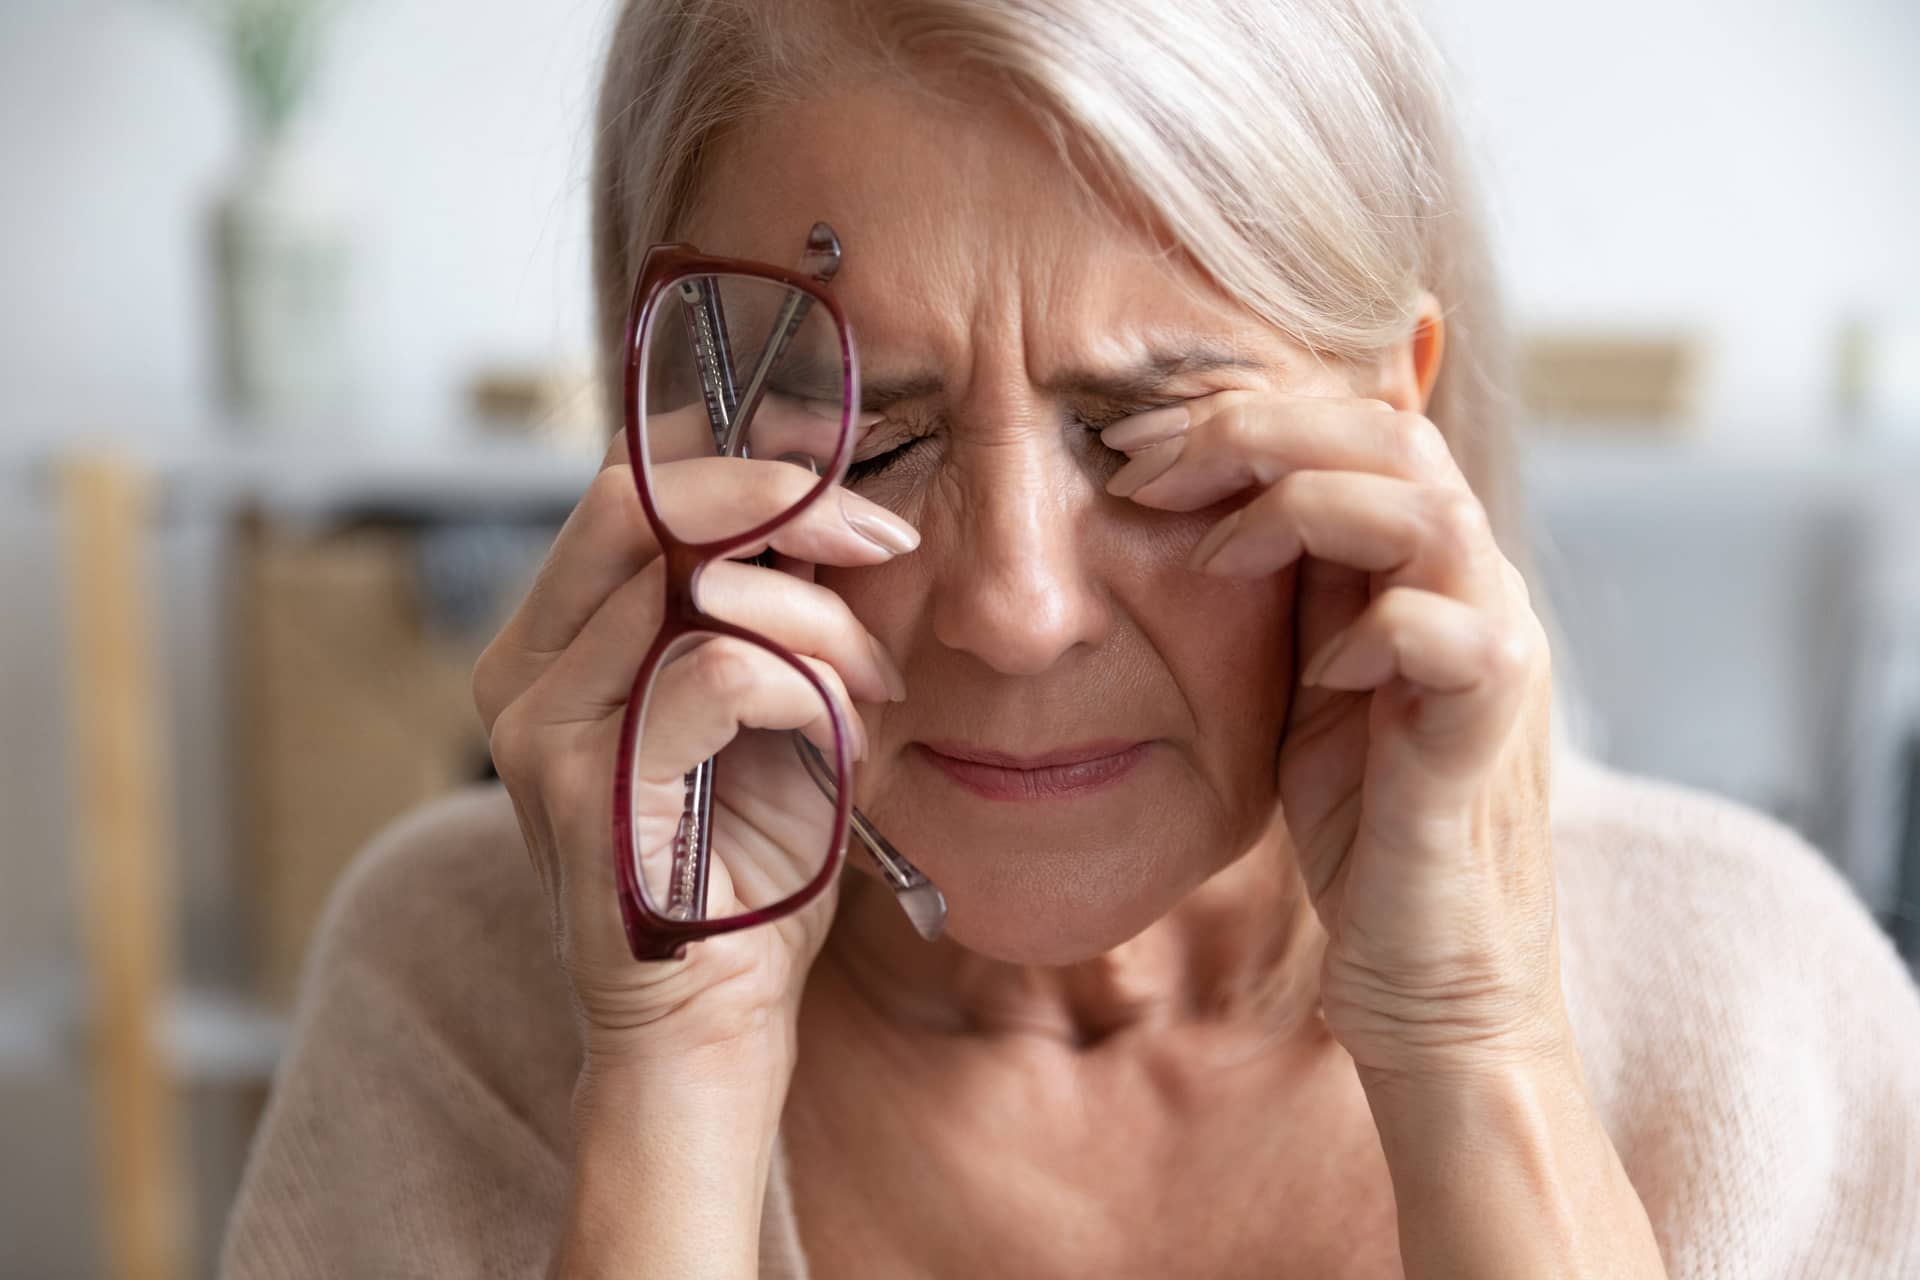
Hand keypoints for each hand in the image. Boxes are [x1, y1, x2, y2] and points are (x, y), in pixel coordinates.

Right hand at [472, 417, 917, 1074]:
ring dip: (819, 620)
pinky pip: (719, 670)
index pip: (629, 485)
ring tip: (871, 684)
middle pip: (637, 499)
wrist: (713, 1021)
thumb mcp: (772, 706)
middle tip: (881, 541)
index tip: (845, 482)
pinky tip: (839, 735)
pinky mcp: (582, 784)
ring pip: (693, 583)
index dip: (740, 458)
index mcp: (560, 640)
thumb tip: (832, 501)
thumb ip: (773, 607)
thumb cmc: (749, 863)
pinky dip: (807, 687)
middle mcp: (524, 669)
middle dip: (783, 501)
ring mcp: (540, 725)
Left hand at [1105, 390, 1559, 1078]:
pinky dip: (1371, 628)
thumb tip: (1198, 496)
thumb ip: (1289, 587)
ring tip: (1209, 552)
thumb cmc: (1364, 826)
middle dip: (1252, 430)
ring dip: (1298, 506)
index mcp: (1429, 566)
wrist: (1432, 972)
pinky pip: (1447, 634)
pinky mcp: (1488, 731)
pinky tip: (1316, 669)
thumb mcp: (1305, 680)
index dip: (1244, 414)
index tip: (1132, 442)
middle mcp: (1477, 587)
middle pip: (1390, 434)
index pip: (1357, 427)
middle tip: (1143, 465)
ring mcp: (1495, 652)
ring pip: (1424, 506)